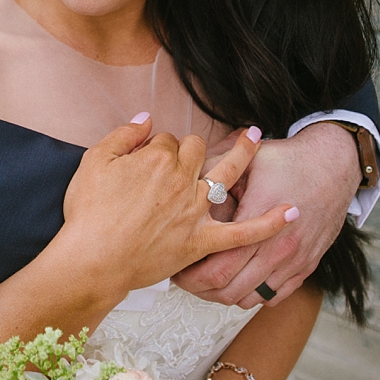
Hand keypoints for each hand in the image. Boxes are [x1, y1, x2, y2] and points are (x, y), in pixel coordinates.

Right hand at [60, 120, 297, 298]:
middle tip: (187, 155)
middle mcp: (181, 178)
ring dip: (245, 154)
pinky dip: (269, 223)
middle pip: (195, 151)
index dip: (156, 146)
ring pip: (227, 174)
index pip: (165, 140)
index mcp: (156, 158)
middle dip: (193, 148)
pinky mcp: (201, 241)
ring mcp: (195, 210)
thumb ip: (123, 135)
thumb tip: (145, 119)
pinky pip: (243, 233)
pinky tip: (291, 213)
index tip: (147, 156)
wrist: (92, 259)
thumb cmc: (88, 213)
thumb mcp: (94, 162)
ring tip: (256, 138)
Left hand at [172, 122, 359, 308]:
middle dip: (200, 289)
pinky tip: (238, 279)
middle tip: (186, 279)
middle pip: (228, 290)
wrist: (333, 166)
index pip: (217, 268)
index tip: (177, 268)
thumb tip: (182, 180)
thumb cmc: (288, 161)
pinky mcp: (305, 267)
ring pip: (249, 299)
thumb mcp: (248, 160)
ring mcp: (293, 260)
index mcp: (257, 219)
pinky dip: (252, 295)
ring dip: (224, 295)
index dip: (191, 276)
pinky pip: (272, 297)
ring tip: (207, 281)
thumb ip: (214, 172)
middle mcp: (278, 246)